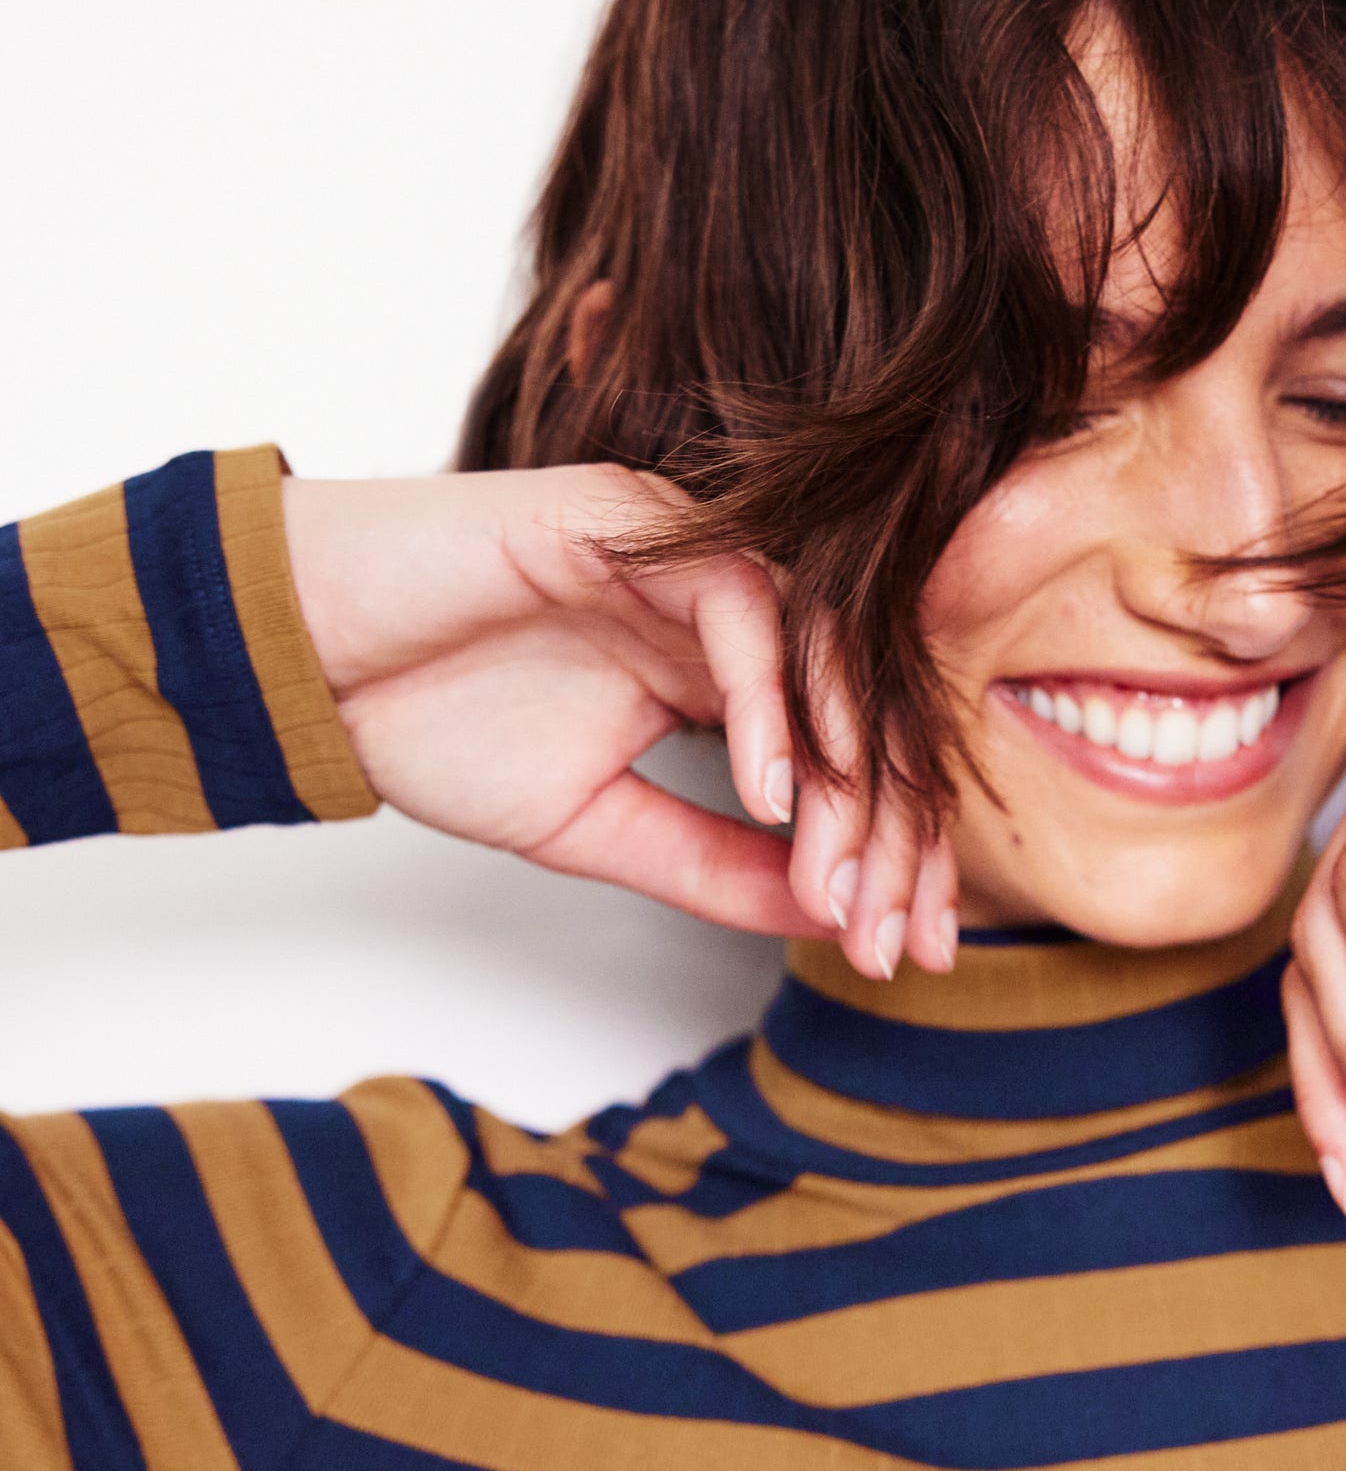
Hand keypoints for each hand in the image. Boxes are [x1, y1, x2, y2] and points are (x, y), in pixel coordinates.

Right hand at [280, 466, 957, 970]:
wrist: (309, 659)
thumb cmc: (432, 723)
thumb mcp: (600, 829)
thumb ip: (716, 866)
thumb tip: (832, 915)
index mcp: (728, 673)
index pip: (848, 757)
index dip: (892, 852)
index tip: (910, 949)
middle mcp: (728, 607)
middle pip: (862, 708)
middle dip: (895, 827)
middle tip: (906, 929)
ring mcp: (689, 555)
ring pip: (823, 651)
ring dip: (841, 773)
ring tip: (843, 872)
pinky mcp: (637, 521)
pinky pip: (740, 603)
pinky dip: (765, 697)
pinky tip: (763, 788)